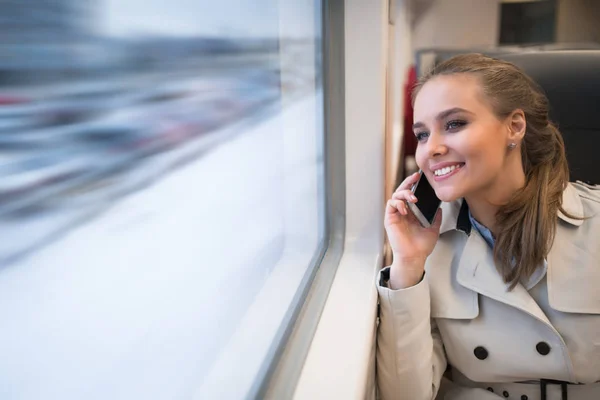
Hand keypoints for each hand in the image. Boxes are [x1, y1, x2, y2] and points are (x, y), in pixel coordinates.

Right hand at [385, 172, 442, 286]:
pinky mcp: (390, 219)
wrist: (415, 257)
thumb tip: (440, 208)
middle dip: (408, 182)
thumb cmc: (421, 246)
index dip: (414, 185)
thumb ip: (436, 218)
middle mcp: (403, 212)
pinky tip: (405, 208)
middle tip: (415, 177)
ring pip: (395, 195)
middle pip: (402, 191)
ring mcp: (396, 215)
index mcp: (412, 213)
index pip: (411, 194)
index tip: (421, 177)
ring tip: (413, 198)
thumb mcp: (434, 229)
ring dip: (404, 193)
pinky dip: (397, 203)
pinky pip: (391, 205)